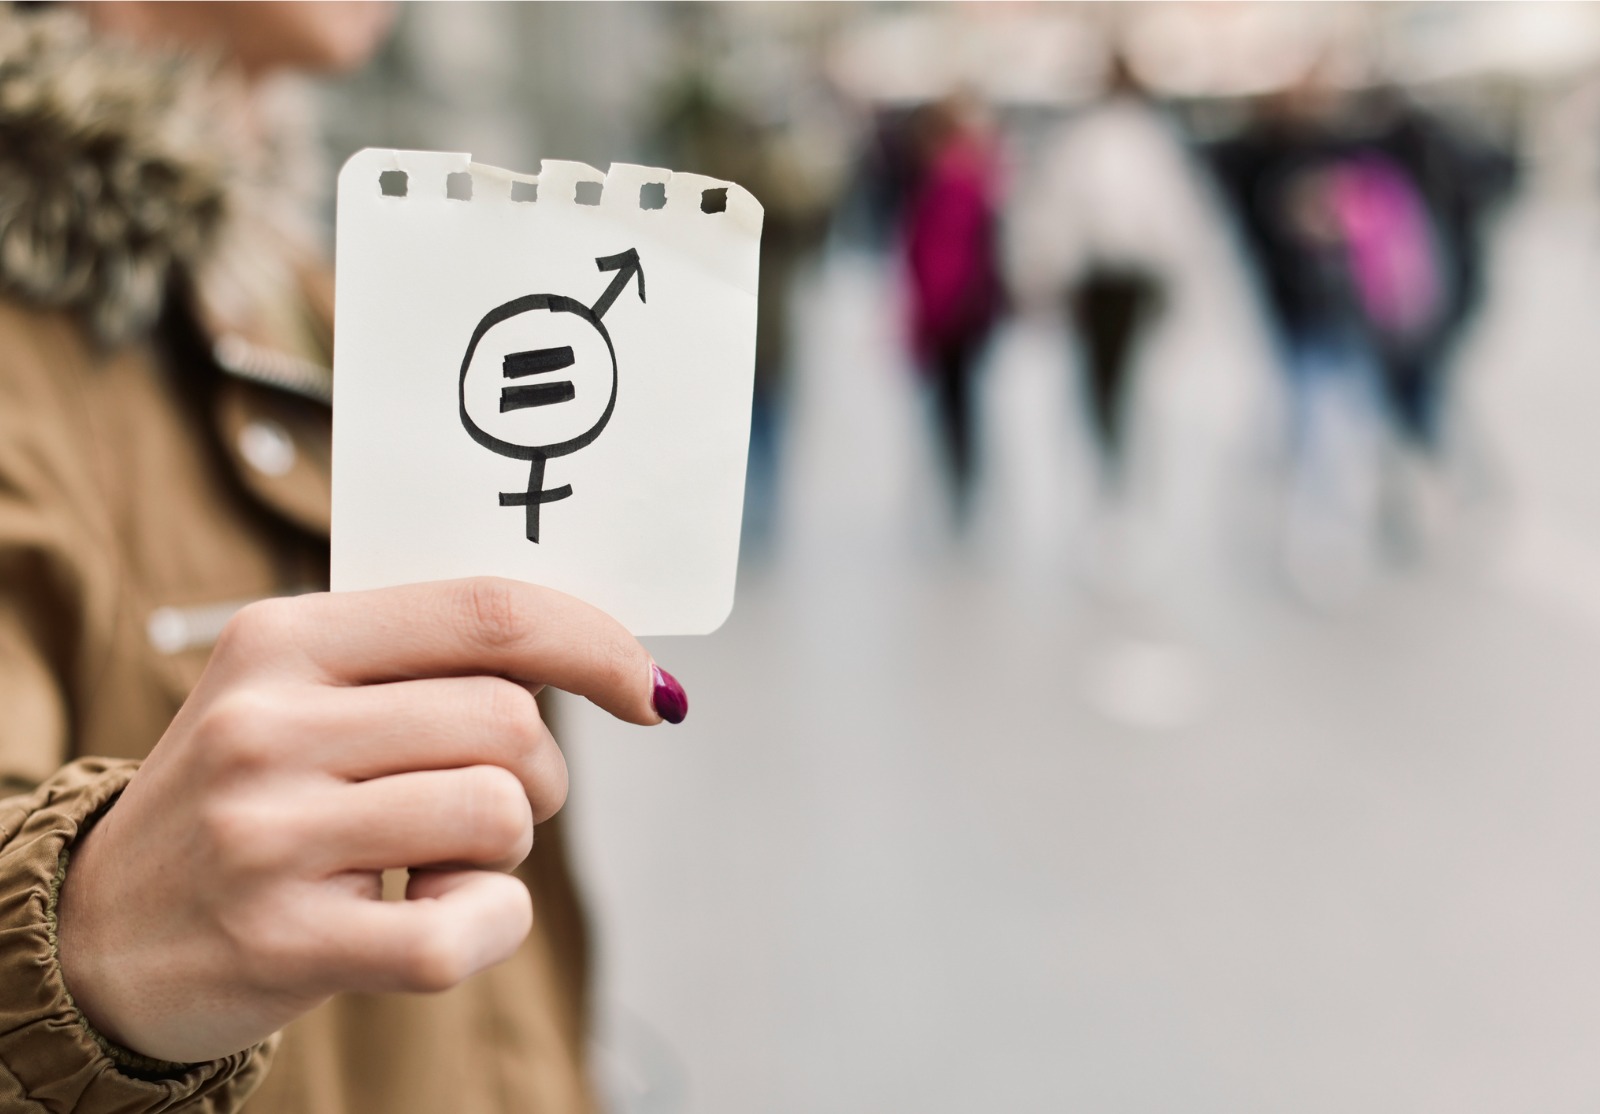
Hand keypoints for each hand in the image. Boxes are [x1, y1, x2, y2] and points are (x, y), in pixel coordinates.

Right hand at [54, 577, 679, 1063]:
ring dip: (503, 849)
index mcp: (283, 639)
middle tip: (494, 804)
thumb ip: (424, 664)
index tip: (647, 686)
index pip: (485, 612)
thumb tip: (599, 656)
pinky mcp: (281, 941)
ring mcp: (267, 834)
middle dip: (540, 774)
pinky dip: (486, 928)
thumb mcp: (303, 696)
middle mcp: (266, 725)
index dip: (594, 643)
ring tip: (433, 861)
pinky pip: (461, 929)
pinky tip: (433, 919)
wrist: (103, 934)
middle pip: (510, 722)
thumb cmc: (252, 799)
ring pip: (498, 814)